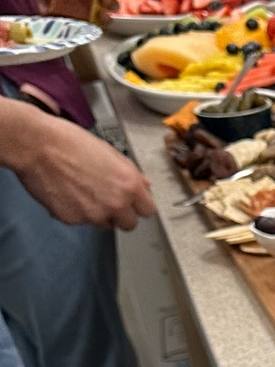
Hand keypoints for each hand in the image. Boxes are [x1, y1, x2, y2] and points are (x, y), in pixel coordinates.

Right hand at [16, 115, 155, 230]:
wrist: (36, 145)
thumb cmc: (70, 141)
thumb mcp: (109, 151)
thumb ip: (130, 172)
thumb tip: (145, 184)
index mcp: (129, 185)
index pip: (148, 211)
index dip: (138, 205)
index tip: (131, 202)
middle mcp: (115, 204)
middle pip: (129, 224)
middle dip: (121, 215)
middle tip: (107, 199)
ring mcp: (93, 215)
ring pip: (105, 225)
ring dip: (99, 214)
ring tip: (83, 192)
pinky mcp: (73, 220)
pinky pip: (81, 221)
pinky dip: (77, 212)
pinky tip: (67, 193)